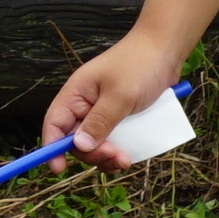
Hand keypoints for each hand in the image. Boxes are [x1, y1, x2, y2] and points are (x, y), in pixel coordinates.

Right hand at [41, 41, 179, 169]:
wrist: (166, 49)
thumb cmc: (140, 64)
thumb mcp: (120, 96)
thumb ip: (99, 122)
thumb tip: (78, 146)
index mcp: (77, 93)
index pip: (55, 124)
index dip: (52, 147)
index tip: (59, 168)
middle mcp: (86, 104)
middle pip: (76, 140)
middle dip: (93, 153)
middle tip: (116, 156)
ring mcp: (103, 111)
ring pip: (96, 143)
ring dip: (107, 156)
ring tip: (126, 159)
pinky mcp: (120, 116)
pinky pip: (113, 140)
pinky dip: (119, 150)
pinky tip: (131, 154)